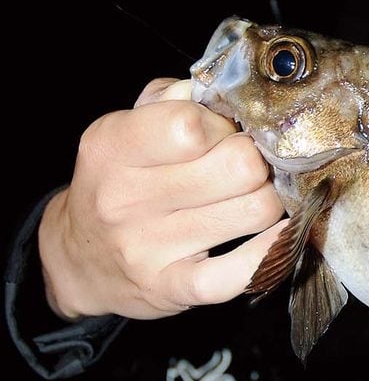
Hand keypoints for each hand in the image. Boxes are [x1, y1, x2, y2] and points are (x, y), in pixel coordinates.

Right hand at [38, 77, 286, 319]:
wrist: (79, 259)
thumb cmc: (119, 183)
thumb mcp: (127, 130)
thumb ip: (172, 100)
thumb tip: (227, 91)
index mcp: (112, 146)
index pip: (194, 124)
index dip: (224, 125)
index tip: (225, 133)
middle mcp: (125, 197)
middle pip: (240, 166)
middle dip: (258, 162)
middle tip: (250, 168)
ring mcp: (149, 247)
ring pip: (256, 211)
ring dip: (270, 201)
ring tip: (254, 198)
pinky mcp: (173, 288)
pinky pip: (244, 271)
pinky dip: (273, 249)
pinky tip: (278, 235)